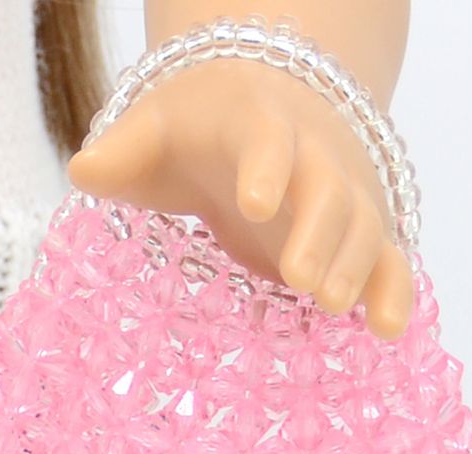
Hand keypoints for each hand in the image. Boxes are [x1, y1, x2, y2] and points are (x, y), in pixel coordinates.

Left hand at [67, 58, 413, 339]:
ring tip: (332, 306)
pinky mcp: (354, 229)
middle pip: (328, 189)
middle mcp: (311, 157)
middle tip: (299, 279)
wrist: (265, 106)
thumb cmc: (202, 125)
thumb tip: (79, 170)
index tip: (252, 204)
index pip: (267, 138)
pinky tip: (387, 329)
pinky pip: (387, 254)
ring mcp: (340, 193)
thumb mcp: (156, 127)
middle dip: (318, 231)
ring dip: (355, 264)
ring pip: (364, 224)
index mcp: (256, 125)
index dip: (266, 166)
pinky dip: (392, 288)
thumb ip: (123, 149)